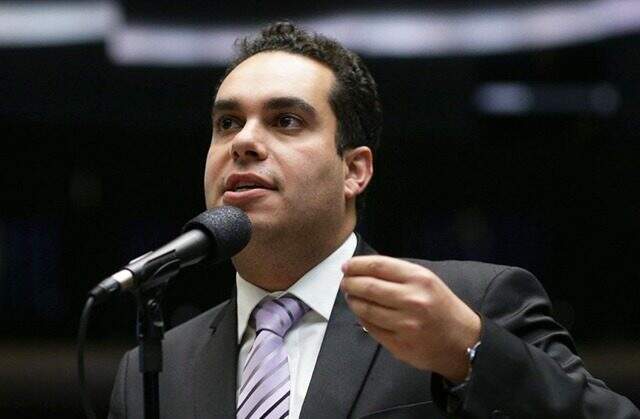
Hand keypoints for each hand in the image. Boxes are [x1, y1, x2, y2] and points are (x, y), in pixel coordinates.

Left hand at [341, 255, 480, 382]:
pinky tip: (362, 313)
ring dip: (353, 301)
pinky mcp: (399, 344)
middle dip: (350, 283)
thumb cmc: (442, 307)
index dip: (357, 265)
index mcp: (419, 279)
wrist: (463, 342)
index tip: (346, 266)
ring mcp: (405, 324)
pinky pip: (371, 328)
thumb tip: (363, 269)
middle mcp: (412, 299)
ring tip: (351, 296)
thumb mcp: (428, 281)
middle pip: (368, 286)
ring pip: (366, 309)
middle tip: (344, 282)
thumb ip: (399, 275)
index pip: (379, 266)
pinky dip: (362, 318)